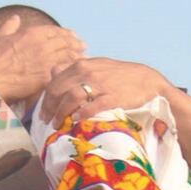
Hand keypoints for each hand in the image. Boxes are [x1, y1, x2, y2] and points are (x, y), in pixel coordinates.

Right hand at [0, 15, 85, 102]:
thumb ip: (9, 27)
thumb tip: (15, 18)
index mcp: (30, 33)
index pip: (54, 31)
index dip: (65, 33)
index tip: (72, 35)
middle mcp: (41, 45)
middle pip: (64, 42)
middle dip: (74, 43)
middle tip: (82, 45)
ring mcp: (44, 61)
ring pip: (67, 55)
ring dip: (76, 54)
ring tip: (83, 56)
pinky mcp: (45, 77)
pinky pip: (62, 71)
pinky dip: (70, 68)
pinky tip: (75, 70)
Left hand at [40, 57, 174, 125]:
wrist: (148, 81)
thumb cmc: (119, 76)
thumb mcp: (95, 66)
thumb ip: (73, 69)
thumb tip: (53, 71)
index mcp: (82, 65)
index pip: (55, 81)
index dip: (46, 98)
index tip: (43, 111)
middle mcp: (88, 72)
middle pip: (59, 89)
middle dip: (49, 107)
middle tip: (46, 121)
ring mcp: (100, 84)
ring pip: (71, 98)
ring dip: (61, 113)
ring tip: (57, 124)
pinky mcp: (112, 97)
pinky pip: (92, 106)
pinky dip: (82, 113)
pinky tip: (76, 120)